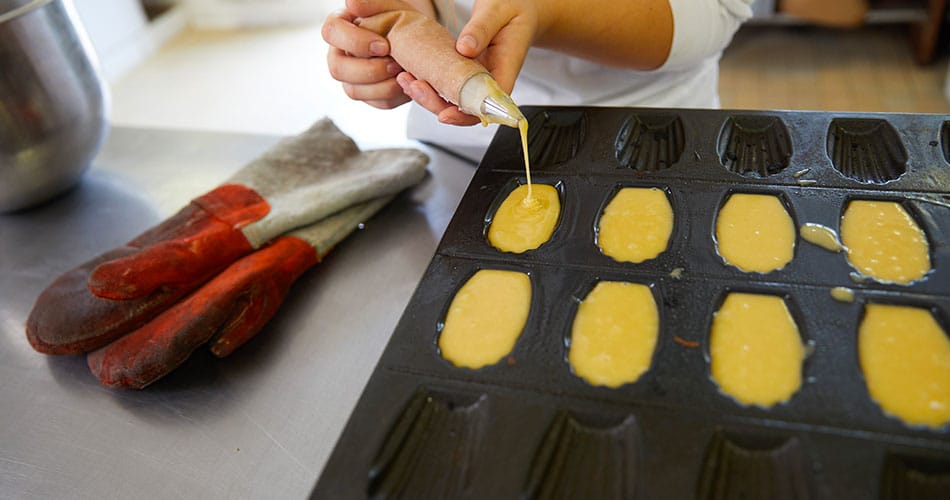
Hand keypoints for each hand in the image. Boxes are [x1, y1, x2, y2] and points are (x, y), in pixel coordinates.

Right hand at [322, 5, 408, 109]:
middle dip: (370, 69)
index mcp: (339, 27)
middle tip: (396, 63)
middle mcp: (339, 54)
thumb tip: (351, 2)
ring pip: (355, 91)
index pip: (331, 32)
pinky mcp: (368, 95)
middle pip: (338, 69)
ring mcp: (350, 78)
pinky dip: (395, 96)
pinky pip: (376, 103)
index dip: (356, 42)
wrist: (416, 40)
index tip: (384, 45)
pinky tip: (407, 84)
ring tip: (404, 73)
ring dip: (384, 86)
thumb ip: (372, 3)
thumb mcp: (390, 7)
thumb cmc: (399, 19)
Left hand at [392, 0, 538, 125]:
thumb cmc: (514, 8)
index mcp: (506, 68)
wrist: (519, 7)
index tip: (446, 114)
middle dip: (437, 104)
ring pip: (454, 101)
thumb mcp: (497, 11)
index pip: (489, 105)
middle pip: (466, 109)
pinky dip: (430, 85)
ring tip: (407, 80)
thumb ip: (482, 28)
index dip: (466, 115)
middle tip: (415, 86)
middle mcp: (492, 79)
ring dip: (429, 97)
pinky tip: (412, 76)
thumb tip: (465, 48)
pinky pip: (448, 87)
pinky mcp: (466, 73)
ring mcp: (477, 78)